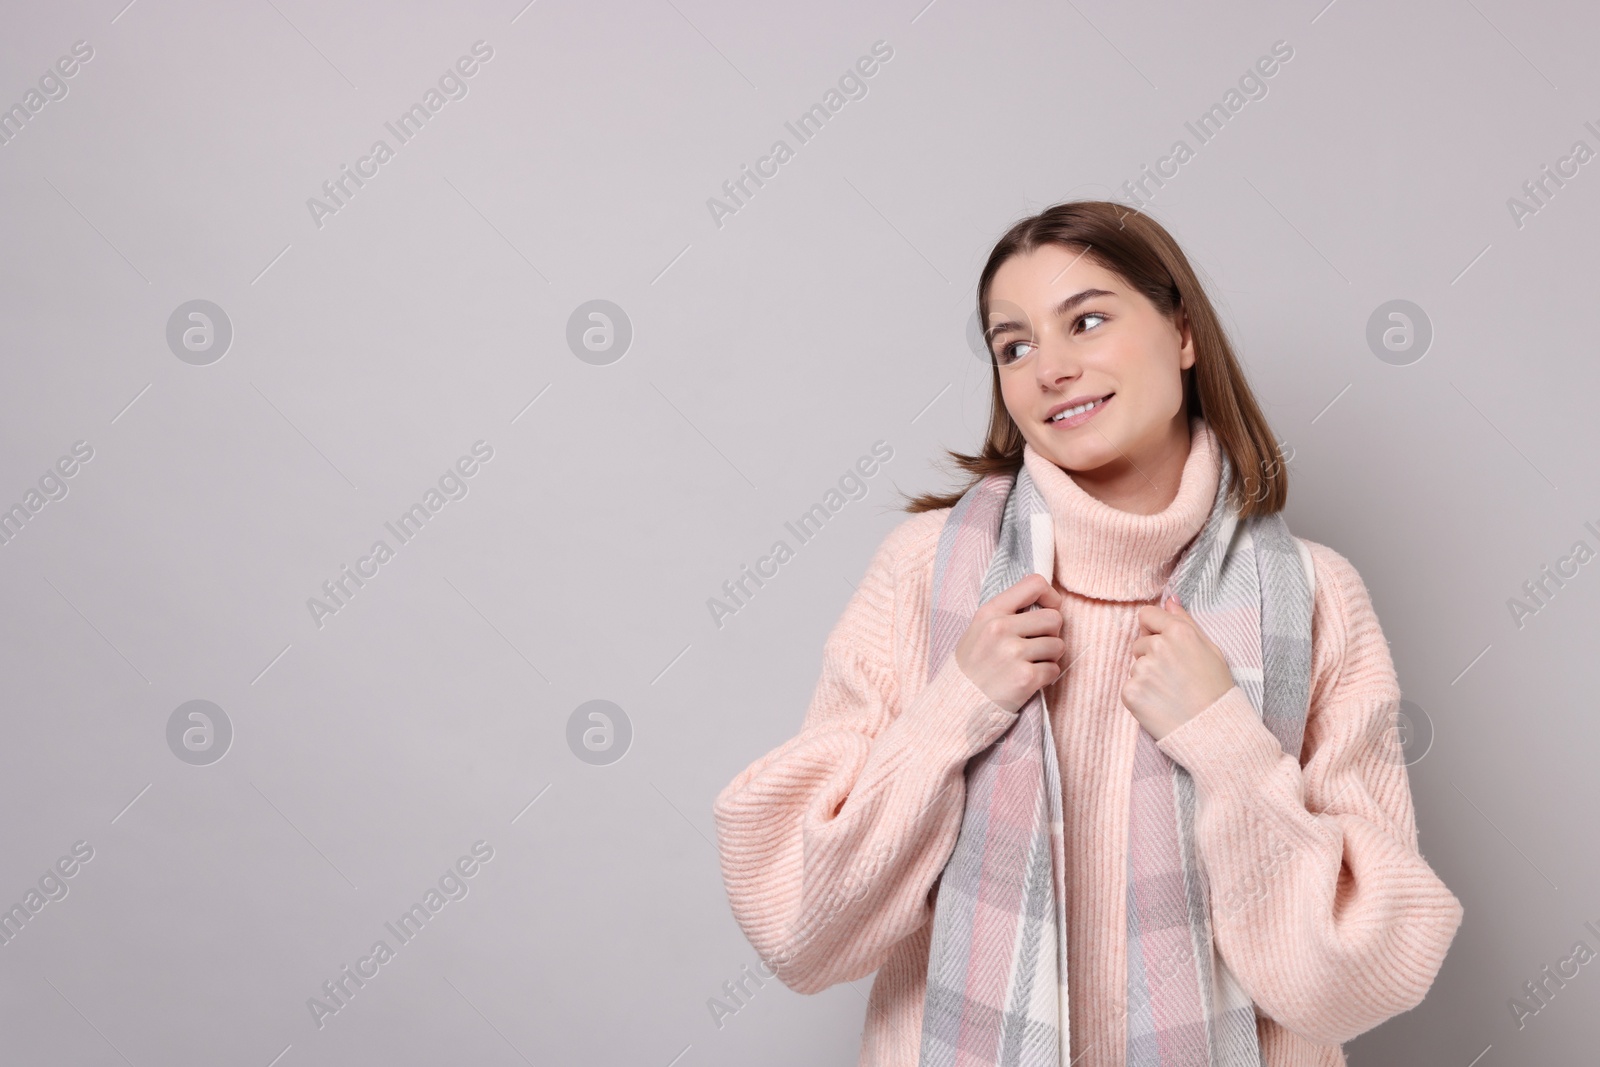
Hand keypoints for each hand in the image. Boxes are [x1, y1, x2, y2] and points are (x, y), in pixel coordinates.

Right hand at [953, 573, 1066, 714]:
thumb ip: (1006, 613)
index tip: (1048, 609)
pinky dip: (1047, 677)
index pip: (1034, 583)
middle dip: (1052, 633)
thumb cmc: (972, 665)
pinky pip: (1054, 670)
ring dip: (1050, 657)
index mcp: (990, 611)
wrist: (959, 703)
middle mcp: (1001, 628)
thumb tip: (1046, 603)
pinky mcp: (1025, 678)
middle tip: (1038, 645)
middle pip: (1054, 618)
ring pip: (1058, 645)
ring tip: (1031, 664)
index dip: (1050, 596)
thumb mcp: (978, 629)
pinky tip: (1029, 680)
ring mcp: (1013, 653)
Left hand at [1121, 594, 1233, 741]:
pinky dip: (1141, 695)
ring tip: (1171, 693)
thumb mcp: (1211, 650)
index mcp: (1179, 633)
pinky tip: (1161, 704)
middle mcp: (1157, 647)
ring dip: (1147, 676)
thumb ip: (1186, 621)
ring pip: (1135, 666)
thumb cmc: (1217, 690)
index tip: (1164, 644)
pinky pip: (1129, 686)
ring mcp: (1142, 670)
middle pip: (1139, 642)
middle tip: (1175, 677)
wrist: (1214, 730)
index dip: (1154, 629)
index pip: (1146, 615)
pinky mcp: (1130, 692)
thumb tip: (1170, 600)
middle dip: (1151, 655)